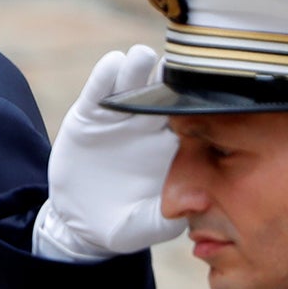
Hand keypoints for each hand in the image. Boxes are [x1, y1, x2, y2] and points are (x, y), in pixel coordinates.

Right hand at [38, 45, 182, 260]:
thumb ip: (168, 219)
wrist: (80, 221)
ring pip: (134, 80)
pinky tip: (112, 67)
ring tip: (141, 59)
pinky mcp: (90, 115)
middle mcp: (151, 125)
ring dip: (139, 65)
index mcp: (174, 147)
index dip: (201, 99)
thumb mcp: (144, 229)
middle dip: (171, 73)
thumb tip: (200, 200)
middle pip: (167, 88)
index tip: (207, 90)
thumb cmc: (122, 226)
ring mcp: (120, 117)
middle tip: (174, 65)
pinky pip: (99, 89)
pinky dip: (105, 75)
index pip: (194, 115)